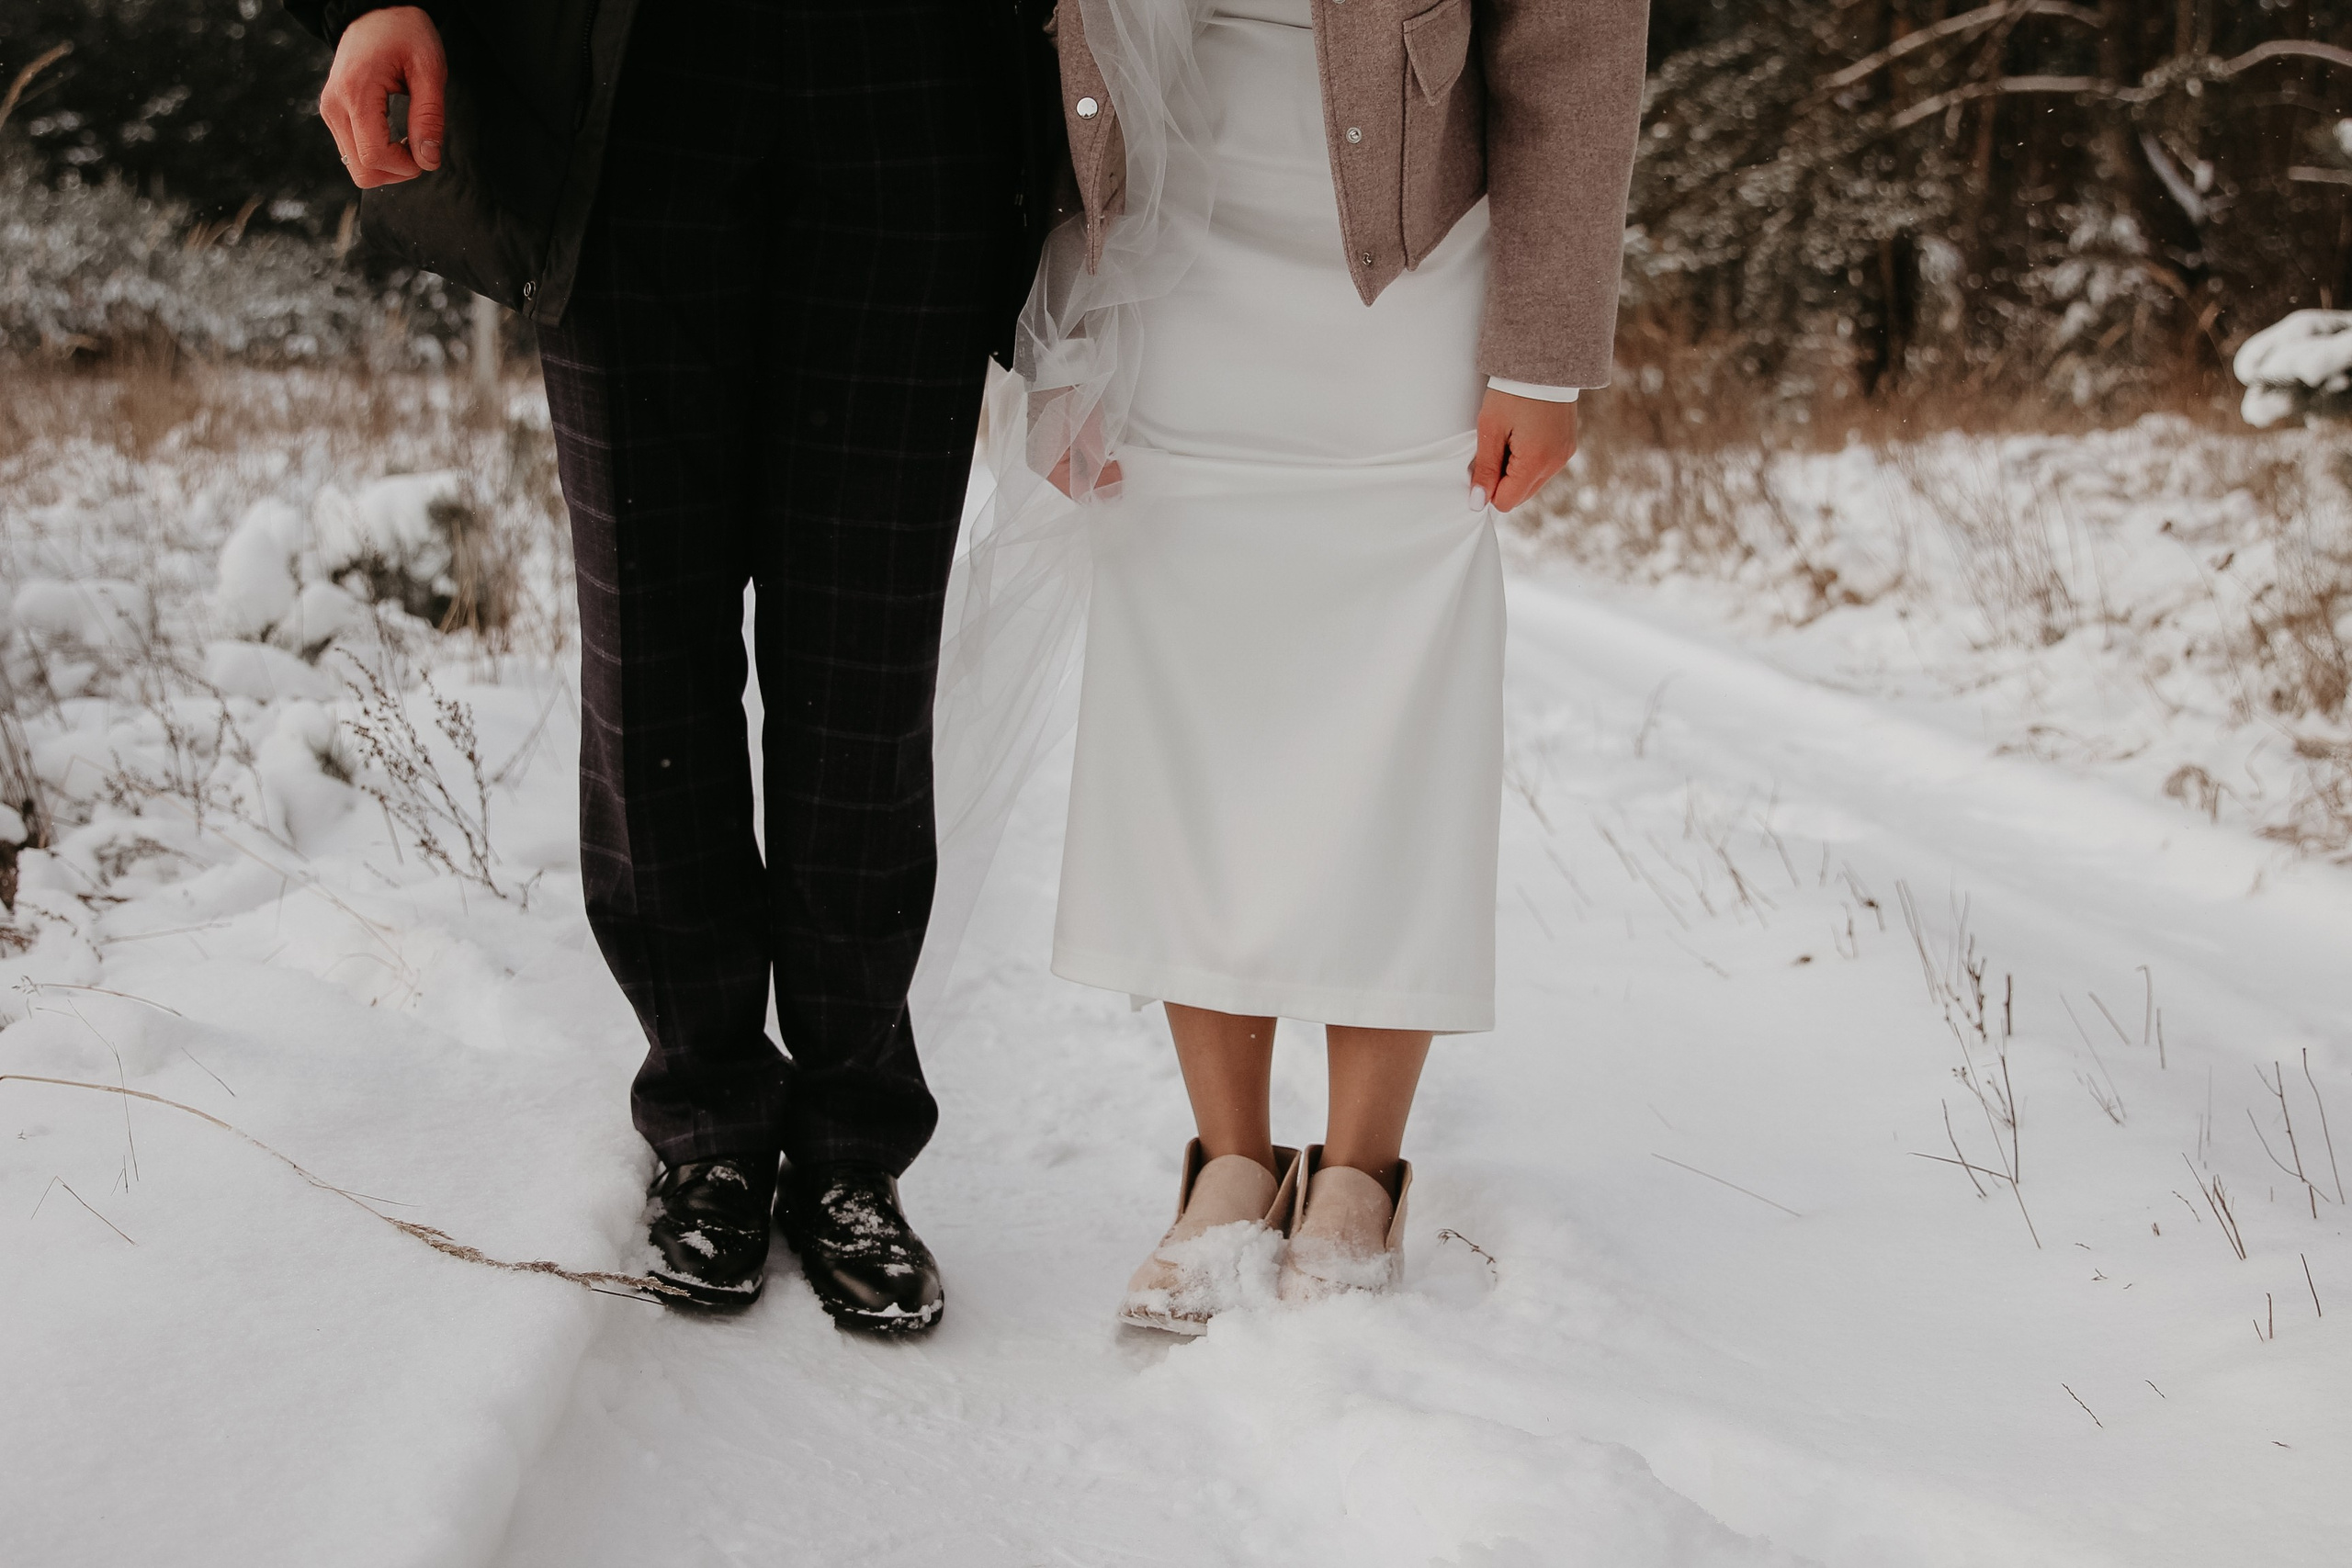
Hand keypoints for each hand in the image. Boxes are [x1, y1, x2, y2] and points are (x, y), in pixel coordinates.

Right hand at [320, 6, 446, 187]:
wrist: (376, 12)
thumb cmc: (405, 33)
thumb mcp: (429, 69)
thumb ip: (429, 116)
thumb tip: (429, 161)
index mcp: (355, 93)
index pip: (375, 157)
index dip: (407, 167)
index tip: (427, 150)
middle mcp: (334, 105)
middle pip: (362, 171)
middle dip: (397, 171)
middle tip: (420, 146)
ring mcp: (330, 111)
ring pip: (356, 167)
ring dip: (388, 165)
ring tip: (408, 136)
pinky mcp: (333, 114)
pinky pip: (354, 152)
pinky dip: (378, 154)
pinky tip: (394, 134)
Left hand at [1468, 389, 1578, 512]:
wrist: (1546, 360)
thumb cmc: (1512, 392)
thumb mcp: (1490, 429)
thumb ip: (1485, 469)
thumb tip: (1478, 503)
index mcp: (1535, 461)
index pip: (1506, 501)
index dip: (1489, 489)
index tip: (1484, 463)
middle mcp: (1555, 464)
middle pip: (1520, 496)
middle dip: (1503, 480)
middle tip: (1497, 446)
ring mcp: (1564, 456)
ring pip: (1532, 483)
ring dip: (1517, 470)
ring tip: (1511, 438)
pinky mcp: (1567, 447)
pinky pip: (1544, 468)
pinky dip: (1530, 460)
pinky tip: (1524, 435)